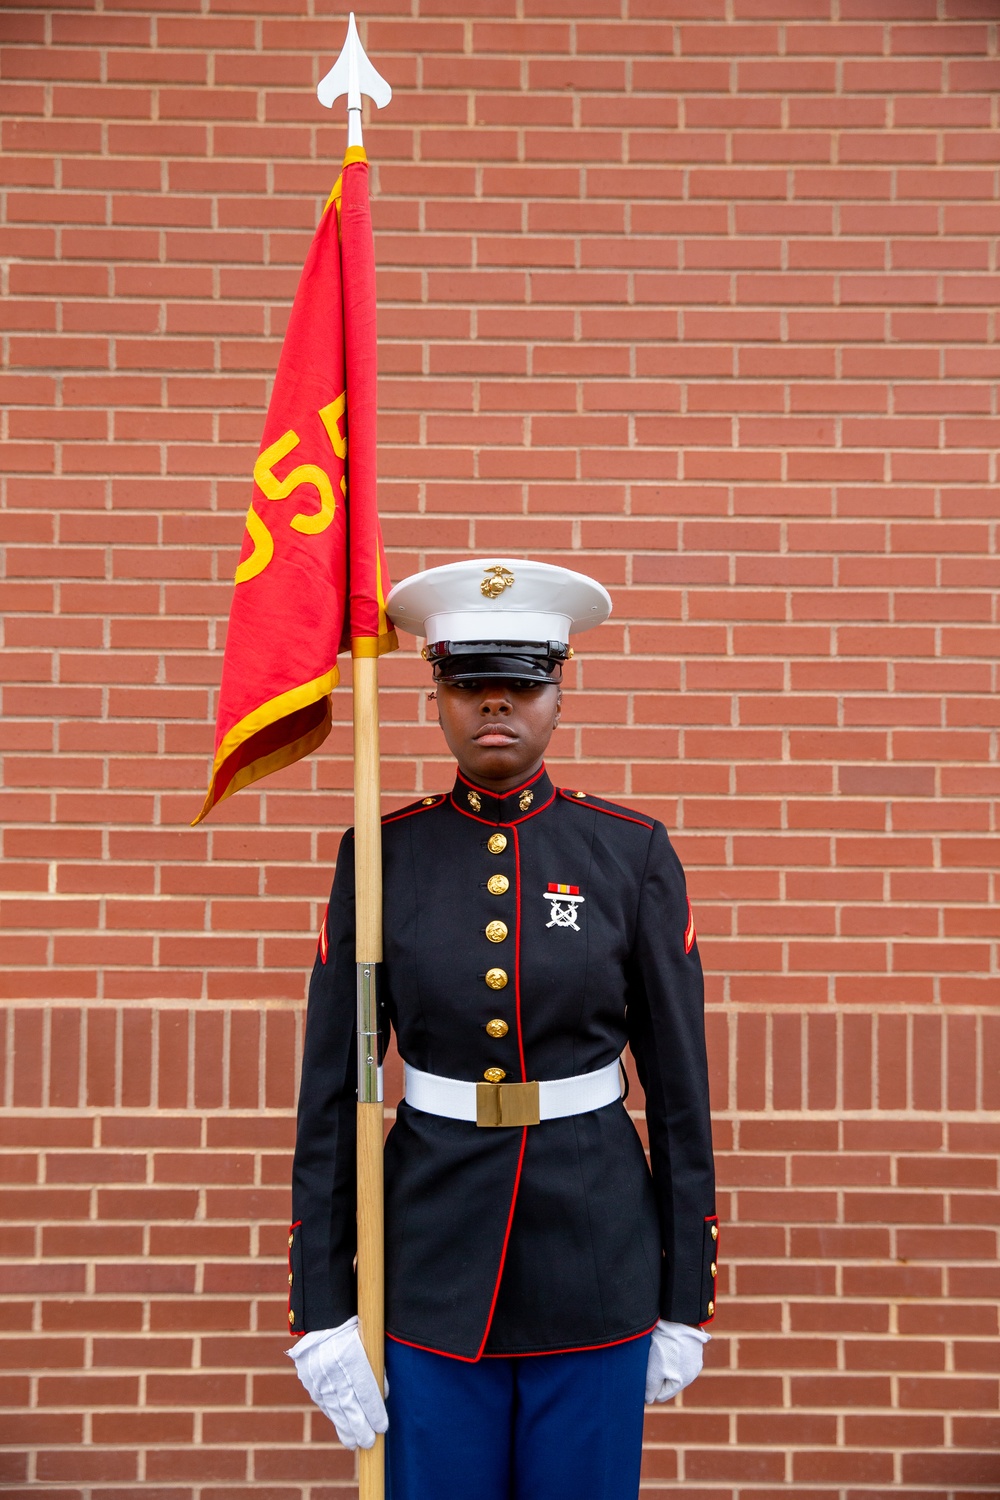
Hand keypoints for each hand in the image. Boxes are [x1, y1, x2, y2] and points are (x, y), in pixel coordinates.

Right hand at [287, 1316, 387, 1448]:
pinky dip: (334, 1415)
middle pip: (348, 1403)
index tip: (382, 1427)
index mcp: (350, 1353)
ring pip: (333, 1406)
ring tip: (355, 1443)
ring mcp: (317, 1373)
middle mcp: (331, 1365)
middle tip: (369, 1443)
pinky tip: (342, 1427)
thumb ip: (376, 1368)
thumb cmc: (355, 1328)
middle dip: (360, 1427)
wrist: (323, 1317)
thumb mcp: (369, 1342)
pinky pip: (323, 1401)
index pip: (364, 1390)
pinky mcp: (309, 1378)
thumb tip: (382, 1397)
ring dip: (345, 1427)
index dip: (374, 1412)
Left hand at [644, 1319, 710, 1403]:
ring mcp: (694, 1356)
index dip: (651, 1386)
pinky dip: (670, 1349)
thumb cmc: (664, 1344)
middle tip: (650, 1358)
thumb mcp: (654, 1370)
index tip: (644, 1372)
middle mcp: (692, 1370)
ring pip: (673, 1366)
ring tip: (657, 1346)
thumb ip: (651, 1389)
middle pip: (668, 1380)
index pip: (662, 1394)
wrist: (676, 1317)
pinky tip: (665, 1339)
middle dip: (658, 1373)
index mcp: (683, 1380)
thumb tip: (649, 1400)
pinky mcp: (693, 1343)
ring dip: (664, 1361)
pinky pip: (678, 1353)